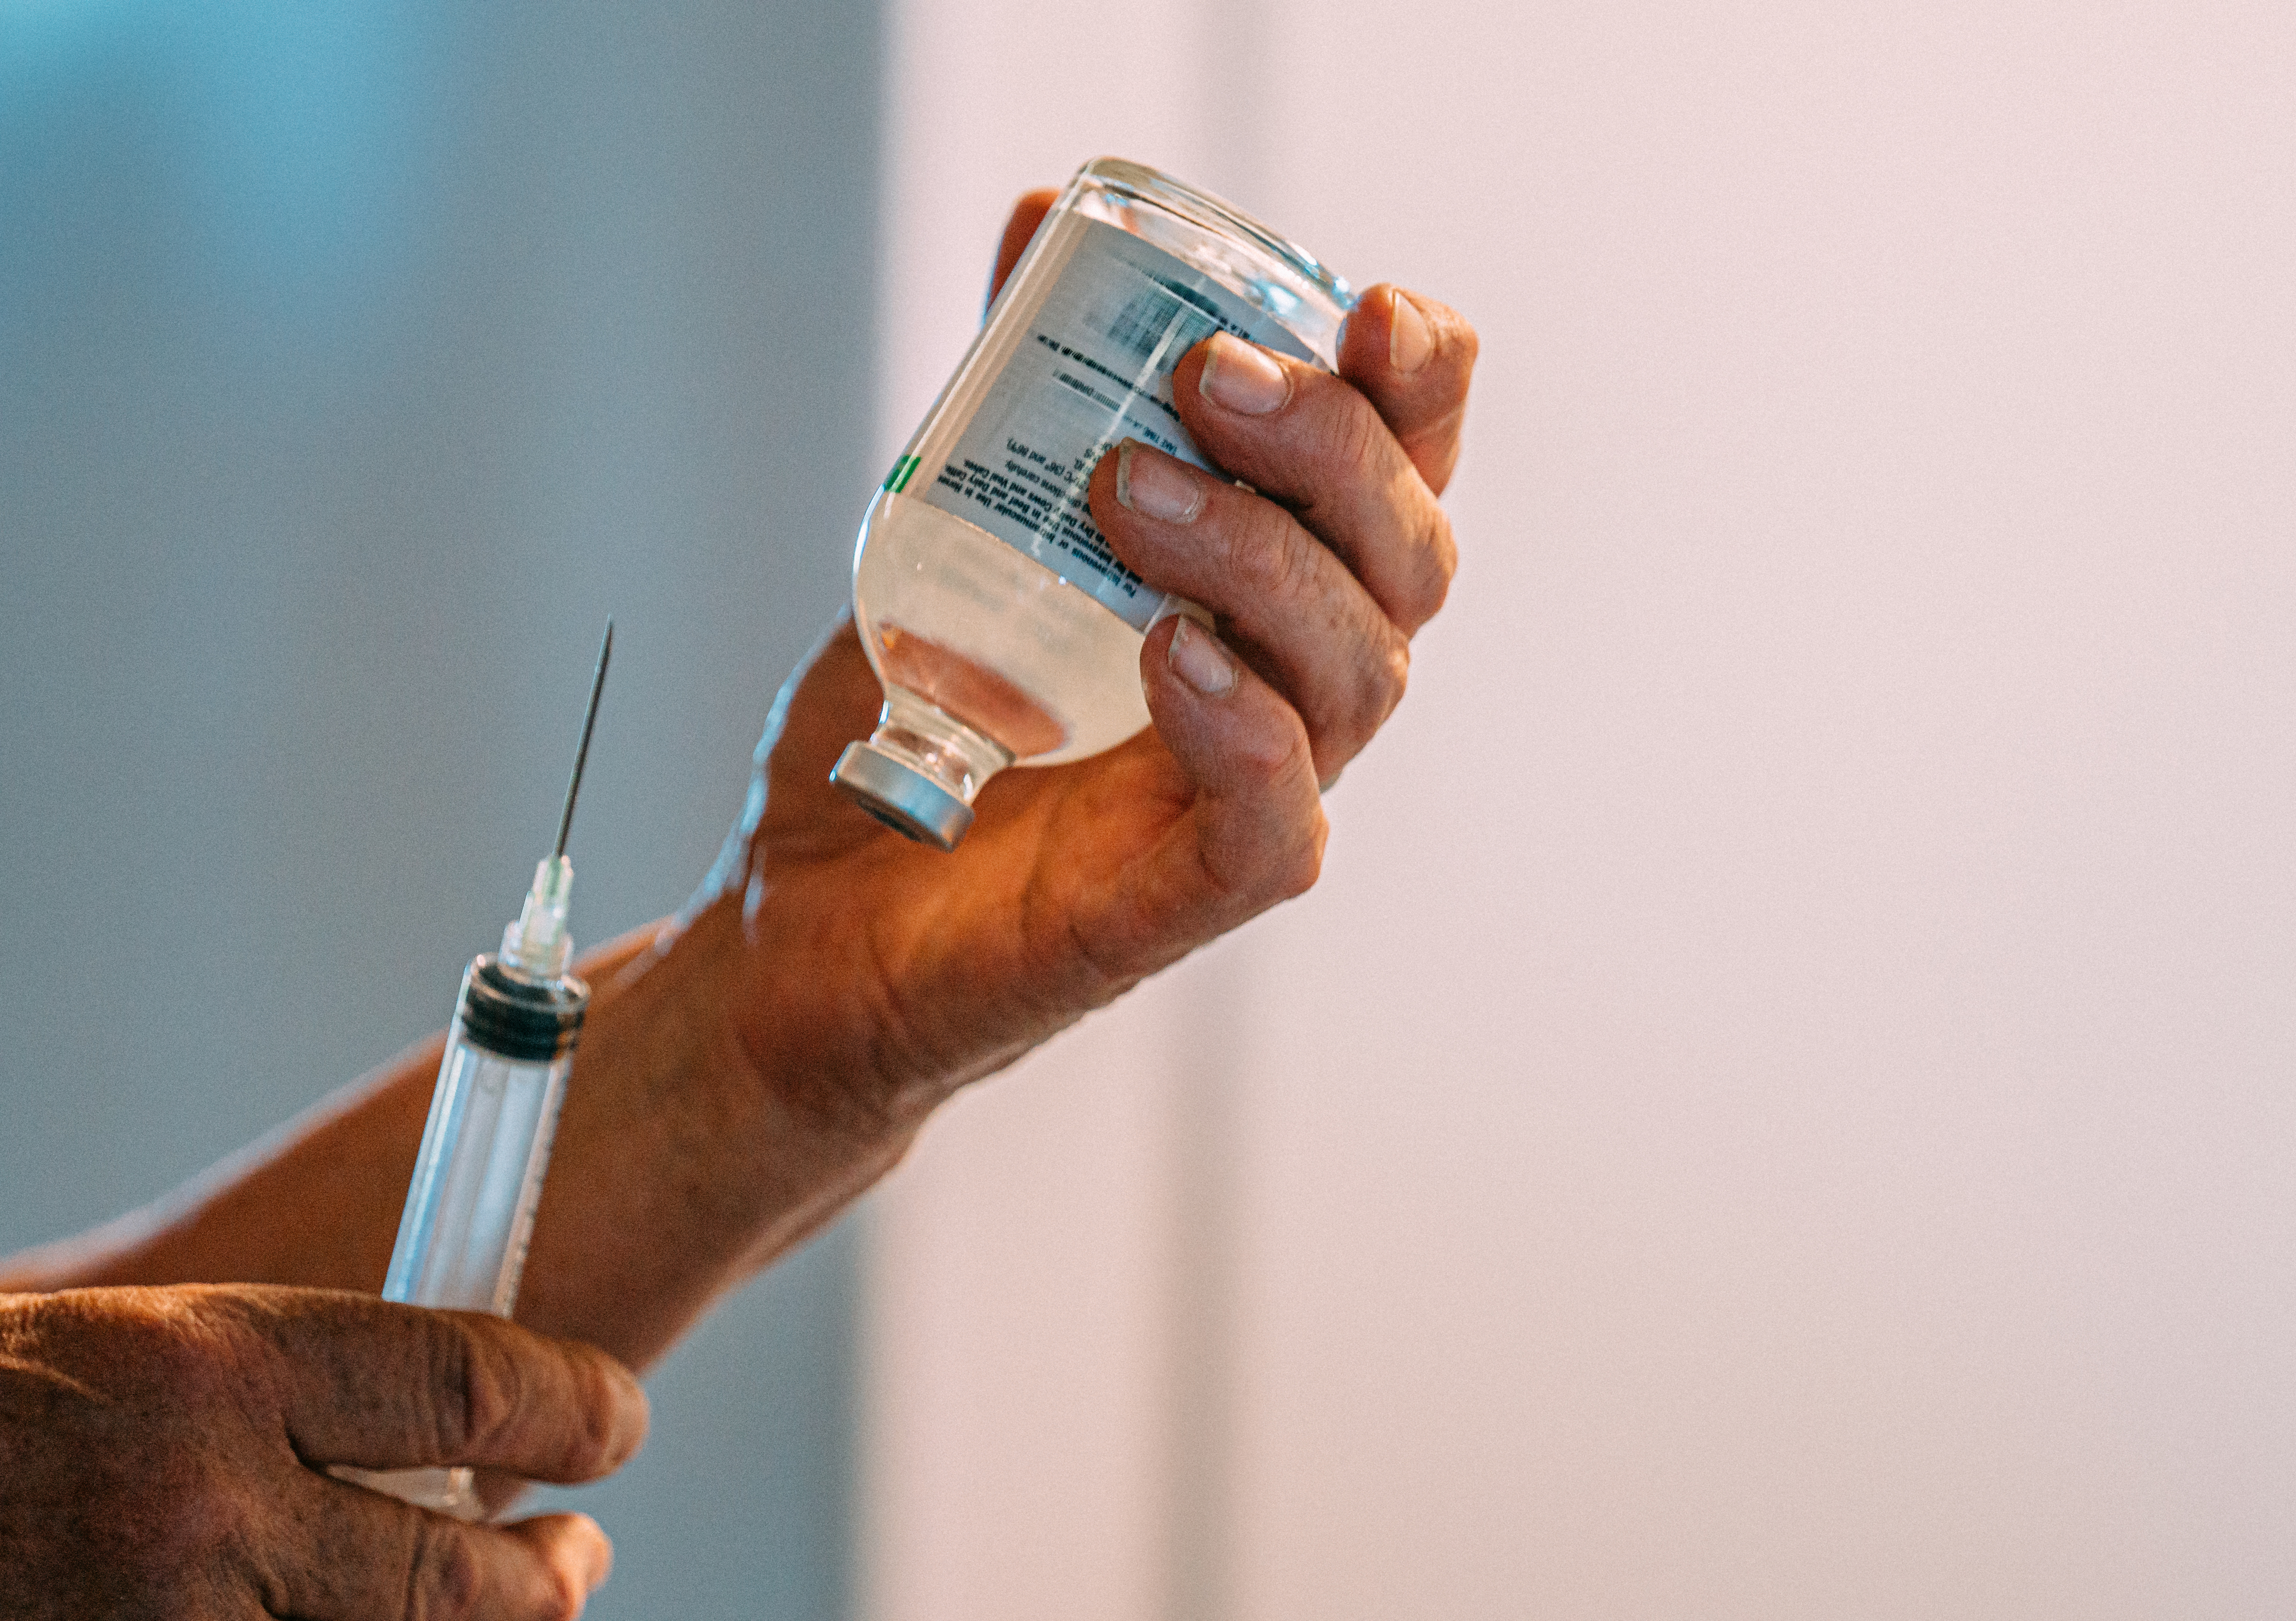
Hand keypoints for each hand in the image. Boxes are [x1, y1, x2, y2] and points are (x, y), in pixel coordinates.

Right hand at [0, 1284, 646, 1618]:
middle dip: (547, 1578)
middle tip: (576, 1559)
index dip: (577, 1407)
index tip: (615, 1423)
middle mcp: (197, 1509)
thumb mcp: (132, 1353)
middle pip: (457, 1576)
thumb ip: (275, 1393)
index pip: (466, 1382)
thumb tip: (440, 1433)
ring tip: (498, 1607)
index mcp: (206, 1368)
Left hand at [702, 189, 1476, 1136]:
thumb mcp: (954, 526)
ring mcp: (1245, 800)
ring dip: (1263, 560)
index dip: (1422, 386)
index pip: (1404, 476)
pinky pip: (1279, 823)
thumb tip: (1041, 221)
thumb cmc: (907, 726)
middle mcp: (1288, 688)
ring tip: (1132, 491)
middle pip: (1408, 562)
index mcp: (1265, 590)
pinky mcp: (1181, 905)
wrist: (801, 918)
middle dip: (1333, 451)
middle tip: (1204, 382)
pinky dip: (1247, 733)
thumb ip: (1015, 390)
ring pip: (1356, 675)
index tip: (1365, 309)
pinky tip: (1171, 654)